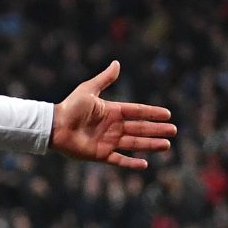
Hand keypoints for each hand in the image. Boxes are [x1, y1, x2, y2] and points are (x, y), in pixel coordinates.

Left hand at [50, 61, 176, 169]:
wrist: (54, 126)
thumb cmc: (70, 107)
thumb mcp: (89, 90)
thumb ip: (104, 79)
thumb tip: (117, 63)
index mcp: (112, 111)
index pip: (137, 112)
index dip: (152, 113)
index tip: (168, 114)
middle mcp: (112, 127)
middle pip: (140, 128)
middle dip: (156, 130)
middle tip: (173, 130)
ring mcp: (107, 141)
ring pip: (134, 144)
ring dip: (150, 144)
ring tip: (167, 145)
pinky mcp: (100, 154)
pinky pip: (119, 160)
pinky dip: (131, 163)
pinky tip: (145, 164)